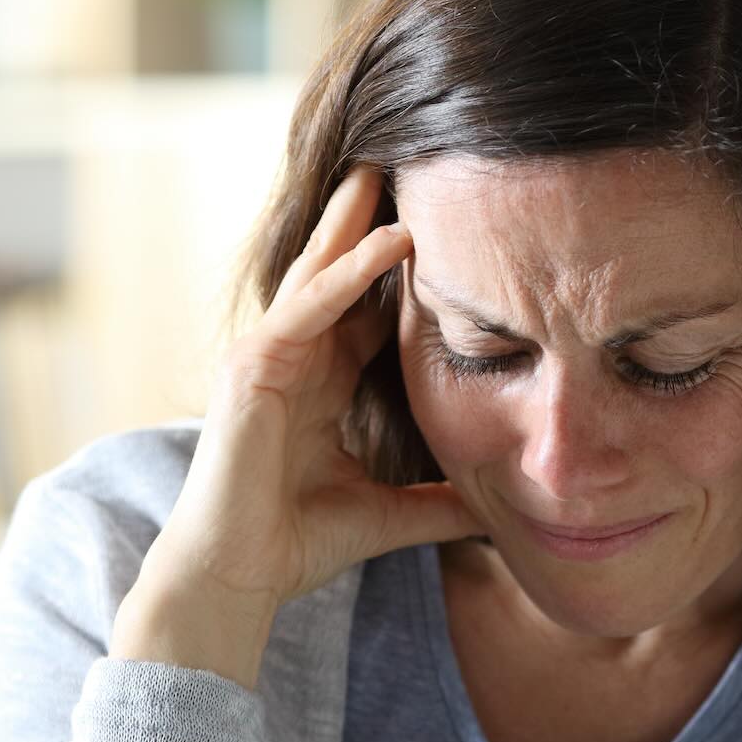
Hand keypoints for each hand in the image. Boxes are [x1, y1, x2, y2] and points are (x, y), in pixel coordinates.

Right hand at [117, 166, 482, 675]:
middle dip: (368, 221)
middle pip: (340, 274)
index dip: (408, 273)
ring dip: (358, 220)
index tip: (454, 232)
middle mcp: (294, 359)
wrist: (238, 577)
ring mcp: (268, 356)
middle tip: (406, 164)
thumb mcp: (390, 514)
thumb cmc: (296, 543)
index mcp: (321, 383)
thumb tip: (503, 514)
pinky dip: (349, 270)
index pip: (371, 311)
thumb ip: (440, 505)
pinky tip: (391, 238)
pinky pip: (310, 304)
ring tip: (391, 167)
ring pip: (323, 273)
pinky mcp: (254, 366)